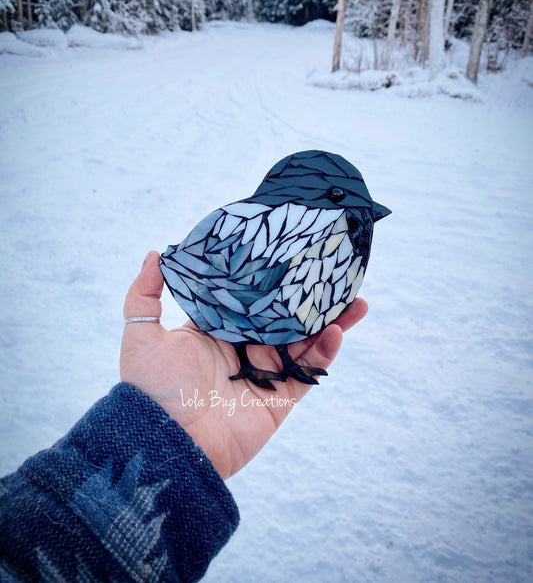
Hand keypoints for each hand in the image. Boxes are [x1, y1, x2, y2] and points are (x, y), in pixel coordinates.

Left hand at [120, 251, 367, 478]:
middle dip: (307, 297)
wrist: (168, 445)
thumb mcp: (142, 335)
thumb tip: (155, 254)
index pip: (248, 299)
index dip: (268, 280)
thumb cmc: (153, 388)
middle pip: (283, 318)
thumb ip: (145, 295)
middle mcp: (242, 350)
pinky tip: (336, 331)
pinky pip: (308, 373)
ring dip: (329, 321)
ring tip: (354, 299)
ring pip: (303, 342)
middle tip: (332, 273)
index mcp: (215, 332)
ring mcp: (264, 374)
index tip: (288, 256)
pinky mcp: (280, 399)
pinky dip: (324, 353)